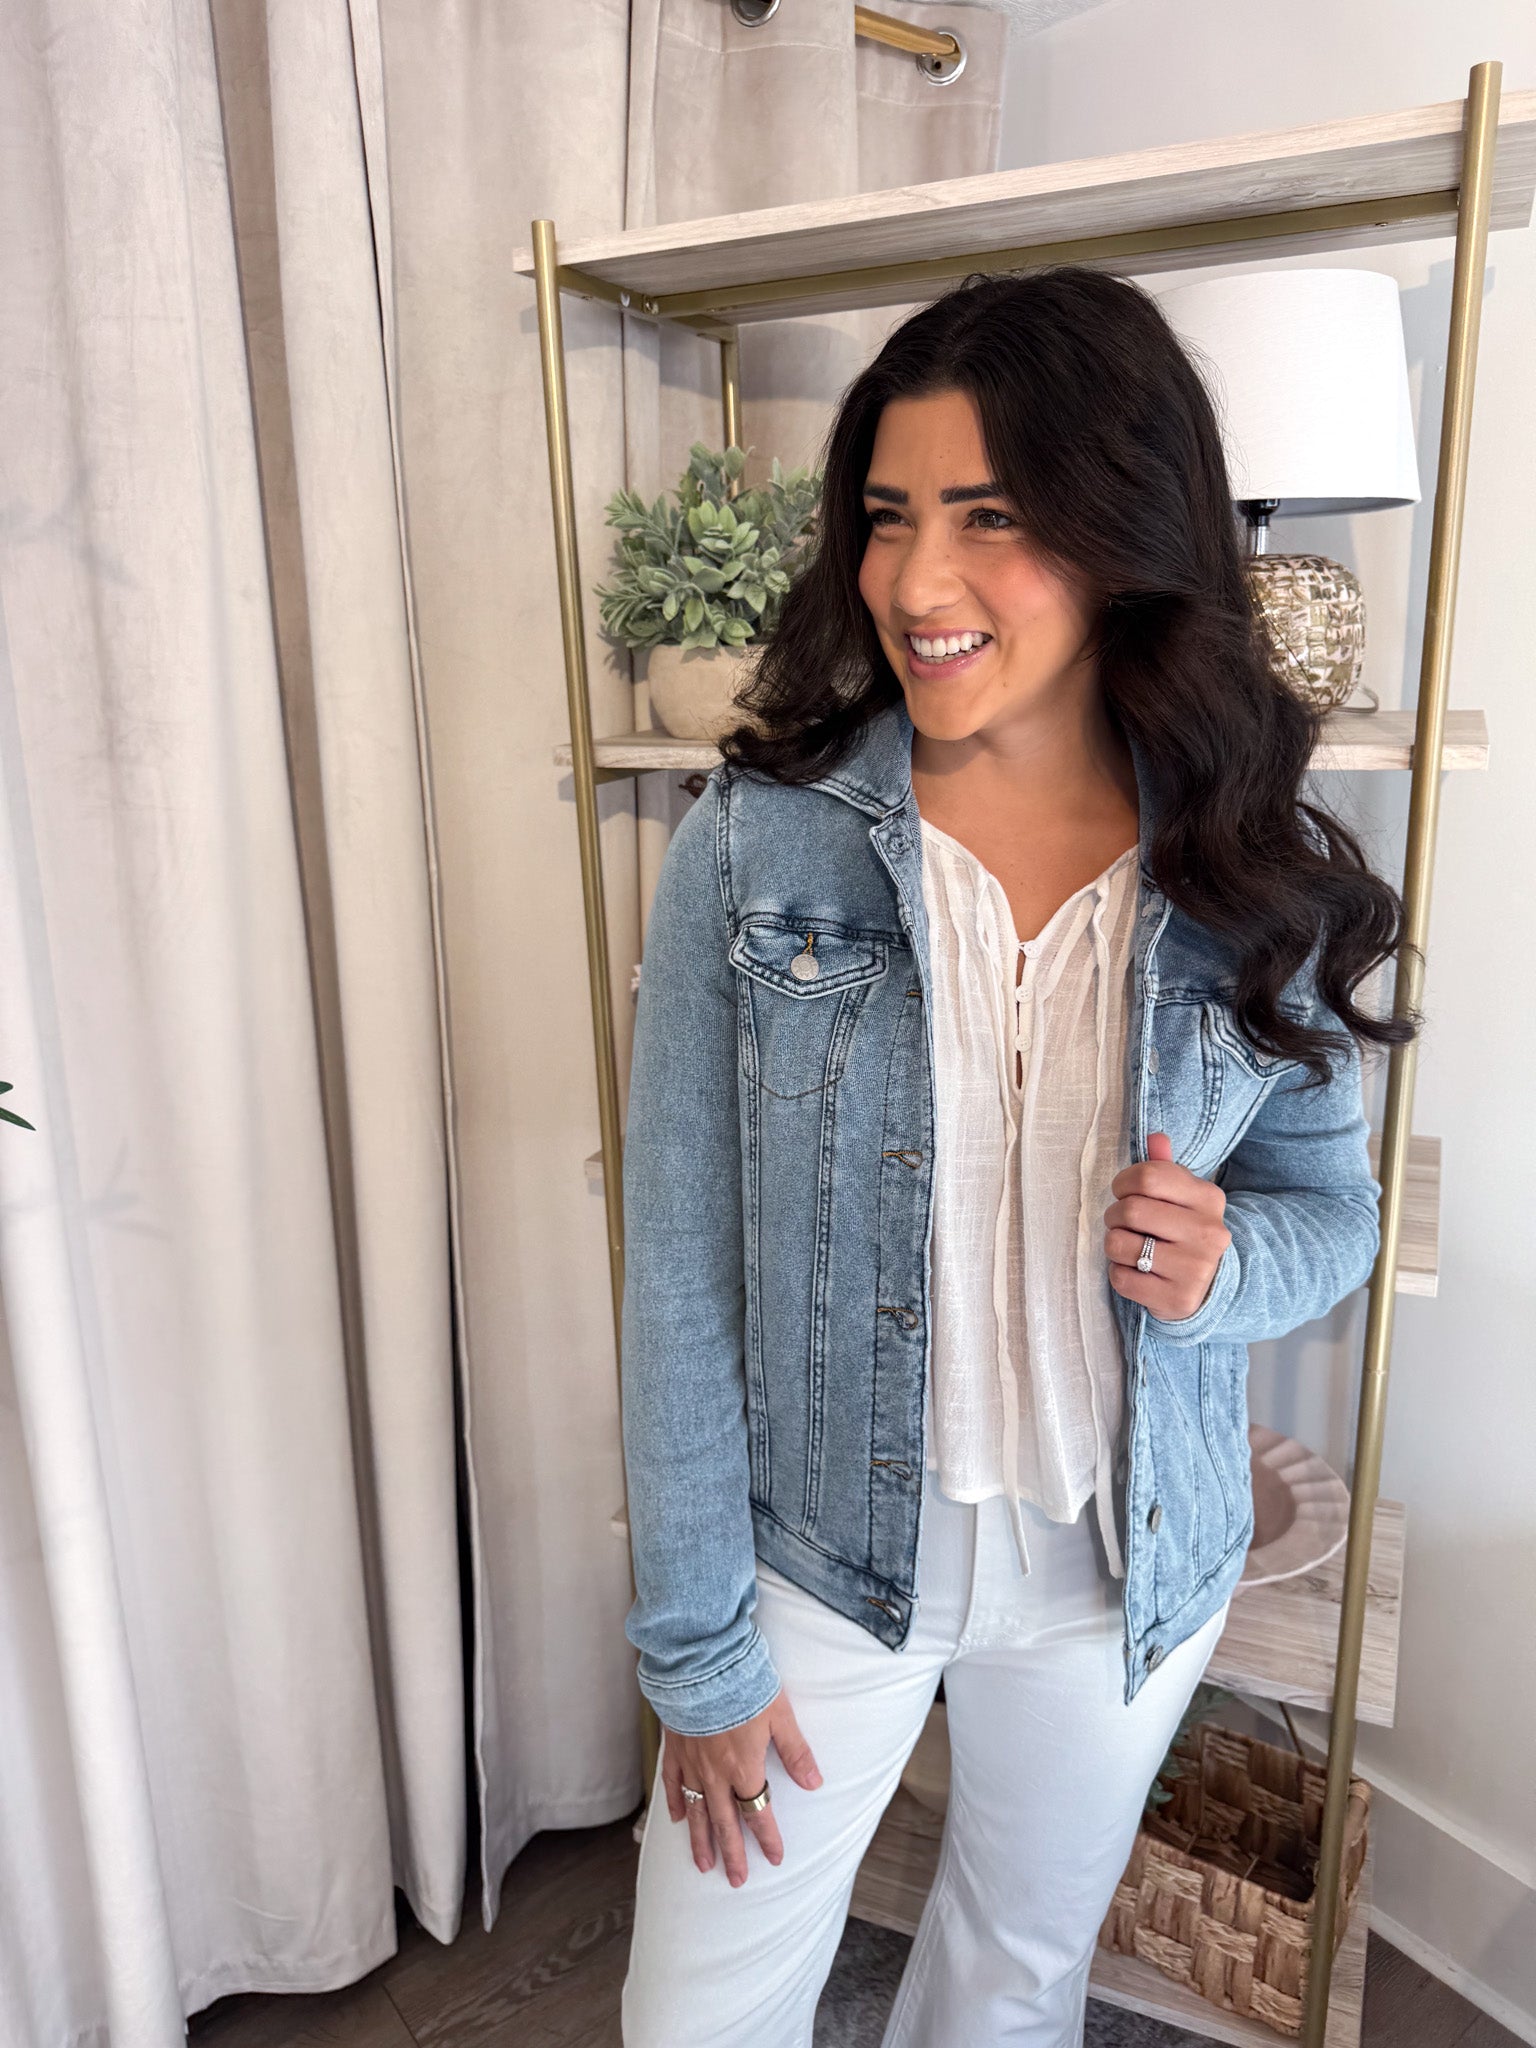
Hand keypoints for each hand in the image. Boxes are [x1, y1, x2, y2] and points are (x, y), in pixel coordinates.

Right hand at [661, 1688, 821, 1885]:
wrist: (701, 1664)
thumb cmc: (743, 1685)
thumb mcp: (780, 1715)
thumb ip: (795, 1751)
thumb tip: (814, 1783)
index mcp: (744, 1768)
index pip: (758, 1813)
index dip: (767, 1838)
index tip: (774, 1858)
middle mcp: (716, 1774)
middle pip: (725, 1822)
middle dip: (732, 1853)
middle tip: (736, 1880)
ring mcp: (692, 1763)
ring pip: (696, 1811)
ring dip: (701, 1840)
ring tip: (703, 1865)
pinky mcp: (674, 1748)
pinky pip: (673, 1784)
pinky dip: (676, 1803)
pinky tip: (676, 1818)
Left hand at [1104, 1131, 1231, 1321]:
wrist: (1211, 1285)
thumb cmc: (1184, 1231)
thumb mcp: (1182, 1196)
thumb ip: (1165, 1167)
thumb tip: (1156, 1137)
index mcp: (1208, 1198)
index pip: (1148, 1176)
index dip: (1123, 1182)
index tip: (1123, 1191)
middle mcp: (1208, 1233)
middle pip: (1130, 1209)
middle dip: (1114, 1214)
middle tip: (1121, 1221)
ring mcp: (1195, 1268)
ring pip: (1119, 1244)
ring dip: (1113, 1244)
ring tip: (1128, 1246)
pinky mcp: (1178, 1299)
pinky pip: (1121, 1278)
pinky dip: (1118, 1272)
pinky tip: (1135, 1271)